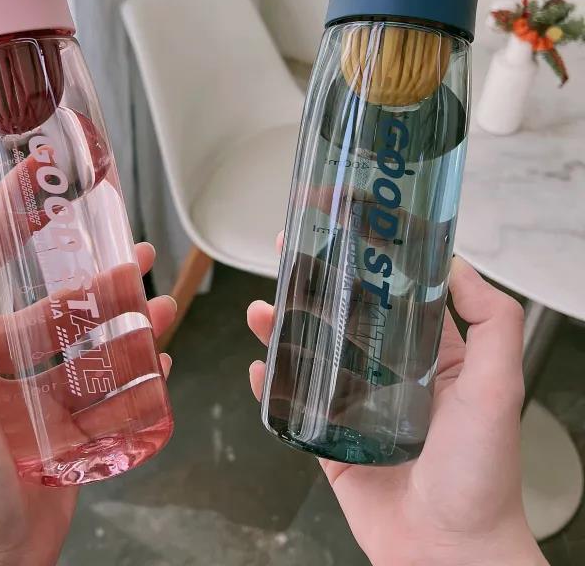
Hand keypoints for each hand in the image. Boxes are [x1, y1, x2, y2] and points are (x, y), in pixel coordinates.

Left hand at [0, 243, 174, 565]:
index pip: (10, 290)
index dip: (39, 255)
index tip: (64, 221)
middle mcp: (13, 375)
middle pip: (68, 316)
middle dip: (104, 286)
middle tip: (138, 257)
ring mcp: (48, 405)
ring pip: (98, 352)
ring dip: (132, 326)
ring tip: (165, 305)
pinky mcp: (75, 436)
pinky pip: (114, 397)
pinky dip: (138, 378)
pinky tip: (160, 362)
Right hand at [248, 242, 546, 565]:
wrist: (450, 556)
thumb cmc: (482, 474)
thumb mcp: (498, 386)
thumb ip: (490, 321)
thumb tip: (458, 264)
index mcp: (429, 357)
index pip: (392, 293)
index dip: (366, 255)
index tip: (342, 222)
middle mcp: (389, 376)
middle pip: (341, 316)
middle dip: (311, 282)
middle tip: (286, 251)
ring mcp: (356, 409)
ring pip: (310, 357)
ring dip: (281, 329)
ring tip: (260, 310)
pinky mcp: (330, 444)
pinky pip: (292, 408)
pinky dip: (270, 387)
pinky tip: (256, 369)